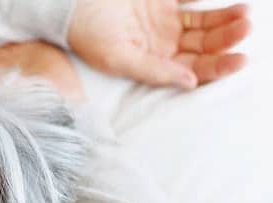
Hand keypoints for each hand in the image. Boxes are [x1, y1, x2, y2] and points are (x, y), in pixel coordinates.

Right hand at [68, 1, 250, 88]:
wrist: (70, 6)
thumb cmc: (88, 34)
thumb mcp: (118, 58)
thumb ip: (153, 70)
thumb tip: (190, 83)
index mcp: (154, 63)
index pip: (194, 69)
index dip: (218, 66)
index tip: (239, 60)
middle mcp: (163, 44)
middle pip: (204, 45)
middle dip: (227, 39)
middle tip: (244, 27)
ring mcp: (164, 20)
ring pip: (204, 22)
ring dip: (225, 19)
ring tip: (244, 12)